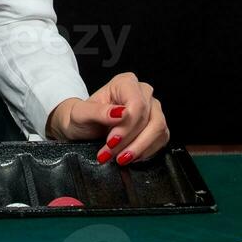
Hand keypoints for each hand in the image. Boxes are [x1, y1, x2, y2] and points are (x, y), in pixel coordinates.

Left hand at [45, 72, 168, 166]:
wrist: (83, 128)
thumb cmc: (81, 117)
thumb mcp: (81, 114)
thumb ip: (98, 111)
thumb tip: (120, 113)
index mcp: (125, 83)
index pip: (137, 104)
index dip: (127, 126)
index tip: (111, 141)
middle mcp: (142, 92)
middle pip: (149, 118)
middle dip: (129, 141)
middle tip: (110, 153)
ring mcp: (152, 108)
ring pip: (158, 129)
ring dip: (138, 148)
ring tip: (119, 158)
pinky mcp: (156, 125)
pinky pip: (161, 139)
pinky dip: (146, 151)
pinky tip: (130, 155)